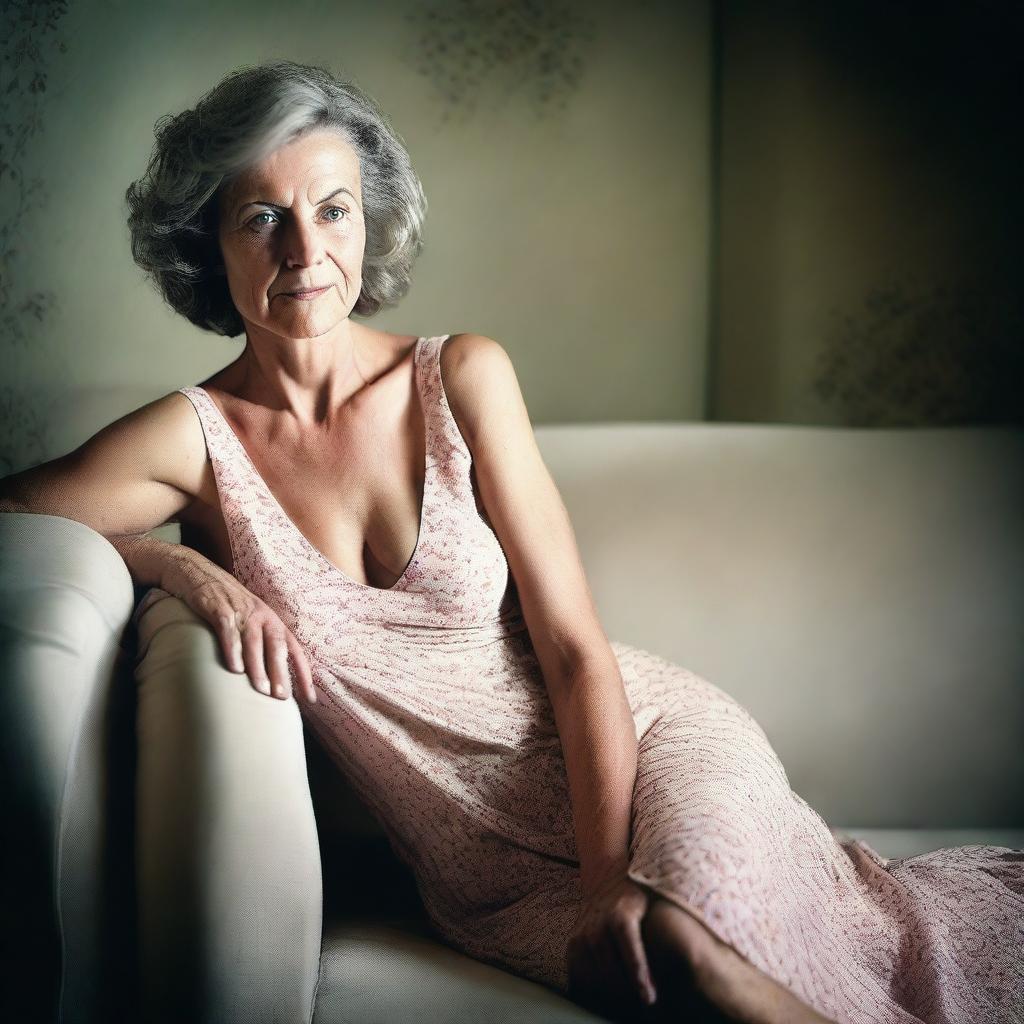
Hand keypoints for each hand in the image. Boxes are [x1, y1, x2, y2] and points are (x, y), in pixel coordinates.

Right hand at [163, 545, 316, 703]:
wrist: (195, 571)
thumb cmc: (225, 602)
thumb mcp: (248, 618)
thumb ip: (259, 642)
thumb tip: (267, 678)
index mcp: (271, 620)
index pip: (293, 649)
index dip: (303, 673)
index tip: (310, 698)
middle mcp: (261, 615)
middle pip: (277, 646)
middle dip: (281, 673)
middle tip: (282, 697)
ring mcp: (240, 611)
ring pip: (254, 641)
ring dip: (258, 666)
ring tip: (261, 690)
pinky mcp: (218, 608)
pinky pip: (228, 631)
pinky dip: (232, 650)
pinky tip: (234, 670)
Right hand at [567, 866, 657, 1016]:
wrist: (606, 879)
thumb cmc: (638, 897)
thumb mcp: (653, 904)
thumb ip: (664, 927)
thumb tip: (692, 952)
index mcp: (621, 912)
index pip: (629, 946)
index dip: (638, 972)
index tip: (649, 997)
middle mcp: (598, 923)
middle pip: (609, 965)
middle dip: (627, 991)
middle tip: (646, 1007)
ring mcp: (583, 933)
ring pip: (592, 972)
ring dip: (610, 994)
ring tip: (627, 1007)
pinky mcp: (573, 941)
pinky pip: (578, 971)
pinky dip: (590, 988)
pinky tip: (604, 998)